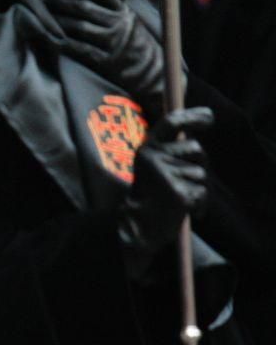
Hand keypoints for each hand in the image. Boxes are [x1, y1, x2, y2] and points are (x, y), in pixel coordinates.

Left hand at [45, 0, 172, 117]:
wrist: (150, 71)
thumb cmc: (133, 44)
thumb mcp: (127, 22)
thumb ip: (109, 12)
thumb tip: (81, 0)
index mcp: (123, 11)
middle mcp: (118, 23)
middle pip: (84, 8)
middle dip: (60, 3)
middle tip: (42, 2)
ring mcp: (113, 42)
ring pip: (80, 27)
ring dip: (59, 22)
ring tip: (43, 19)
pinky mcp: (107, 60)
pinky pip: (81, 49)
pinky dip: (64, 44)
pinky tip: (51, 40)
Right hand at [118, 107, 213, 280]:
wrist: (136, 227)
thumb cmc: (148, 195)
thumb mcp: (152, 165)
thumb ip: (169, 149)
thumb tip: (197, 130)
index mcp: (147, 149)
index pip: (172, 122)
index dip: (193, 116)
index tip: (209, 118)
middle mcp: (154, 158)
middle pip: (196, 149)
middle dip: (198, 163)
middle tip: (183, 180)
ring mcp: (166, 176)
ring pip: (201, 173)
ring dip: (197, 186)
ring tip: (178, 197)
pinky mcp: (179, 194)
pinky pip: (203, 193)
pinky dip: (199, 204)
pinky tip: (185, 209)